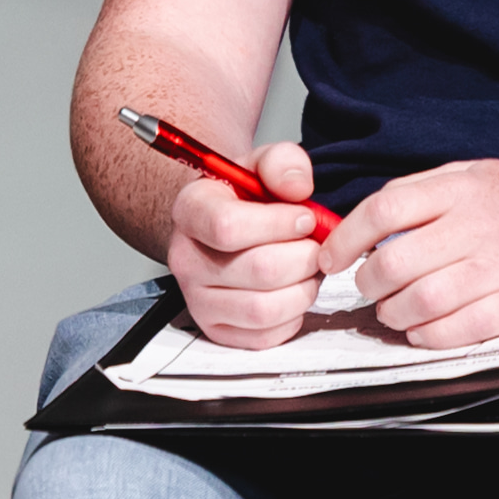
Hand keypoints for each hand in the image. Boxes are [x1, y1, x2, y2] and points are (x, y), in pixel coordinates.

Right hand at [165, 139, 331, 348]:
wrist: (225, 228)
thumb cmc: (245, 200)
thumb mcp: (262, 165)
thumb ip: (283, 163)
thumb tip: (296, 187)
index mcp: (190, 212)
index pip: (228, 226)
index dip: (279, 224)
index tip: (303, 218)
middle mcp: (185, 259)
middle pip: (260, 270)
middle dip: (305, 256)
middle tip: (313, 245)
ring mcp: (198, 300)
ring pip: (266, 308)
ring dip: (303, 288)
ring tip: (306, 268)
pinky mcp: (217, 330)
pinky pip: (268, 335)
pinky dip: (294, 315)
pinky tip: (291, 290)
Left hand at [320, 158, 498, 348]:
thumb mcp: (480, 175)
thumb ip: (427, 193)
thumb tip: (369, 222)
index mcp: (461, 188)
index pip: (382, 210)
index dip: (345, 239)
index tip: (330, 258)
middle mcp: (476, 226)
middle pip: (393, 262)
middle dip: (368, 284)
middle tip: (369, 289)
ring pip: (419, 300)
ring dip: (394, 314)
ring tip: (395, 311)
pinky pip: (456, 330)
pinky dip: (428, 336)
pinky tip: (425, 330)